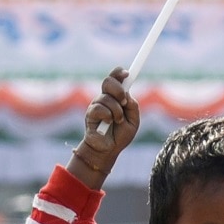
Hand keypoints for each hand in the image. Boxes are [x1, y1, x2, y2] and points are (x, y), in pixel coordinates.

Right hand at [69, 68, 140, 184]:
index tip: (127, 74)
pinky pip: (99, 108)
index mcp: (116, 97)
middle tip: (123, 101)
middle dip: (118, 89)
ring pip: (106, 97)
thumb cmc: (120, 136)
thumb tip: (127, 94)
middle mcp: (105, 98)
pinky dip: (108, 116)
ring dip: (116, 110)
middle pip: (108, 81)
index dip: (119, 73)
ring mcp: (96, 105)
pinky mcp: (90, 114)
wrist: (108, 150)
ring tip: (118, 121)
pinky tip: (108, 123)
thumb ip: (133, 107)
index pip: (115, 79)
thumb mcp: (133, 121)